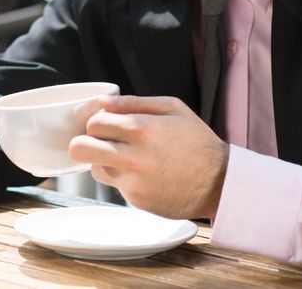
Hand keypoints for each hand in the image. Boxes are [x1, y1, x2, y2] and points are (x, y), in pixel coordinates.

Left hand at [69, 95, 228, 219]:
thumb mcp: (173, 109)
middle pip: (81, 148)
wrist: (220, 183)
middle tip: (99, 143)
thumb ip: (134, 102)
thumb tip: (103, 102)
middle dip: (84, 143)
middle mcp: (134, 155)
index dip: (96, 123)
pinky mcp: (136, 200)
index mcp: (142, 128)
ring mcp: (133, 181)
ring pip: (95, 168)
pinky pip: (115, 186)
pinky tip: (144, 174)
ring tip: (127, 158)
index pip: (94, 123)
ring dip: (104, 162)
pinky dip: (123, 179)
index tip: (105, 126)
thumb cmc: (198, 143)